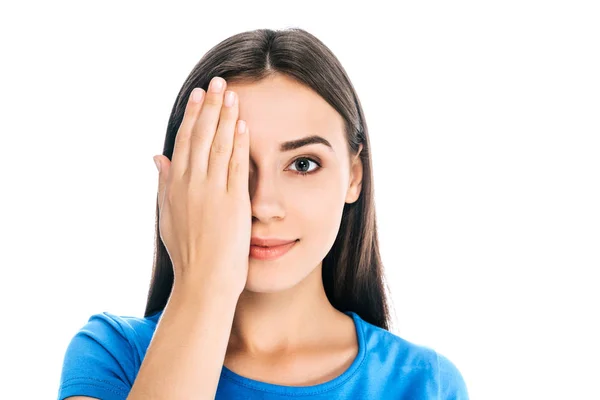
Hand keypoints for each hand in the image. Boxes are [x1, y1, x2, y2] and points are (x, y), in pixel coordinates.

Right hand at [153, 76, 250, 296]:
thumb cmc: (189, 255)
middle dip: (210, 107)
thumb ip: (164, 185)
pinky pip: (235, 166)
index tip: (199, 95)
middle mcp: (191, 185)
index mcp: (175, 187)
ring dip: (225, 117)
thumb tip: (157, 157)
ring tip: (232, 93)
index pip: (183, 143)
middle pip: (200, 137)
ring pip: (217, 146)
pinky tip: (243, 124)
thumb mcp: (168, 217)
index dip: (192, 116)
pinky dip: (238, 143)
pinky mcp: (232, 202)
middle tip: (218, 81)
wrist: (204, 283)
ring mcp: (211, 193)